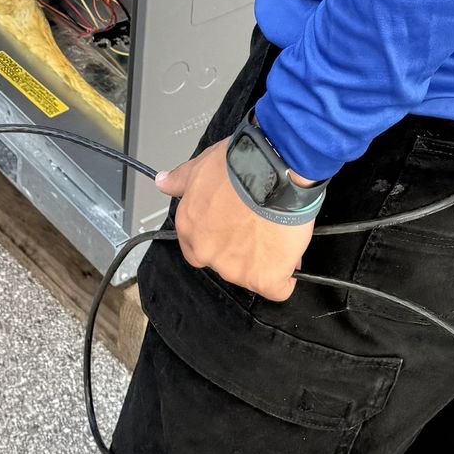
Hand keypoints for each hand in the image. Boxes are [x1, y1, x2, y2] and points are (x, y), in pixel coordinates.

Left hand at [156, 138, 313, 301]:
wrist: (274, 170)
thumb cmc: (241, 164)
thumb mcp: (202, 165)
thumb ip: (180, 179)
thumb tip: (163, 181)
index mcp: (190, 227)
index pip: (197, 248)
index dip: (219, 238)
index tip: (233, 227)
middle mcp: (207, 251)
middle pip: (225, 263)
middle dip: (242, 249)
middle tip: (259, 227)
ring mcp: (235, 269)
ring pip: (251, 276)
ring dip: (263, 260)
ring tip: (278, 233)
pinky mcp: (264, 278)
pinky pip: (278, 288)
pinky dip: (285, 276)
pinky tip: (290, 257)